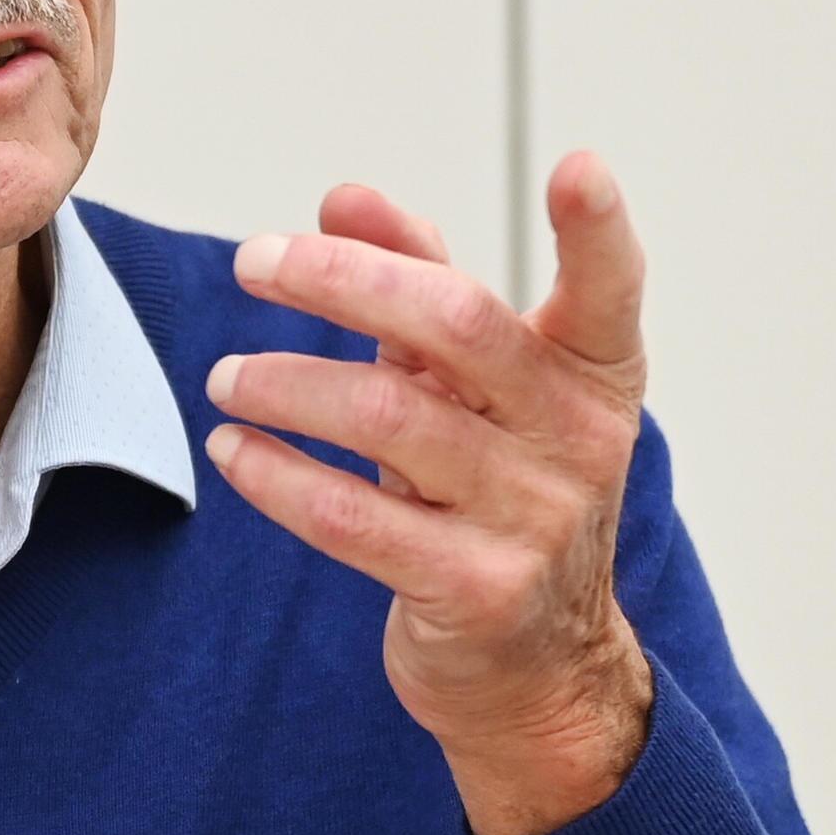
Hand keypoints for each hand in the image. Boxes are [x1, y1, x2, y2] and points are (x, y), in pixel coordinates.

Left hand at [204, 150, 655, 834]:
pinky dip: (278, 475)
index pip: (609, 290)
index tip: (579, 166)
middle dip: (340, 279)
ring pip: (387, 418)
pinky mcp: (475, 591)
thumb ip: (417, 281)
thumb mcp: (476, 385)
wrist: (536, 668)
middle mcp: (578, 439)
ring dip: (286, 384)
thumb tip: (343, 194)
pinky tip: (233, 450)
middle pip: (457, 325)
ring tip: (226, 375)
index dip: (598, 229)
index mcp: (592, 373)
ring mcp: (533, 520)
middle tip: (252, 261)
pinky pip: (353, 518)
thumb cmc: (496, 489)